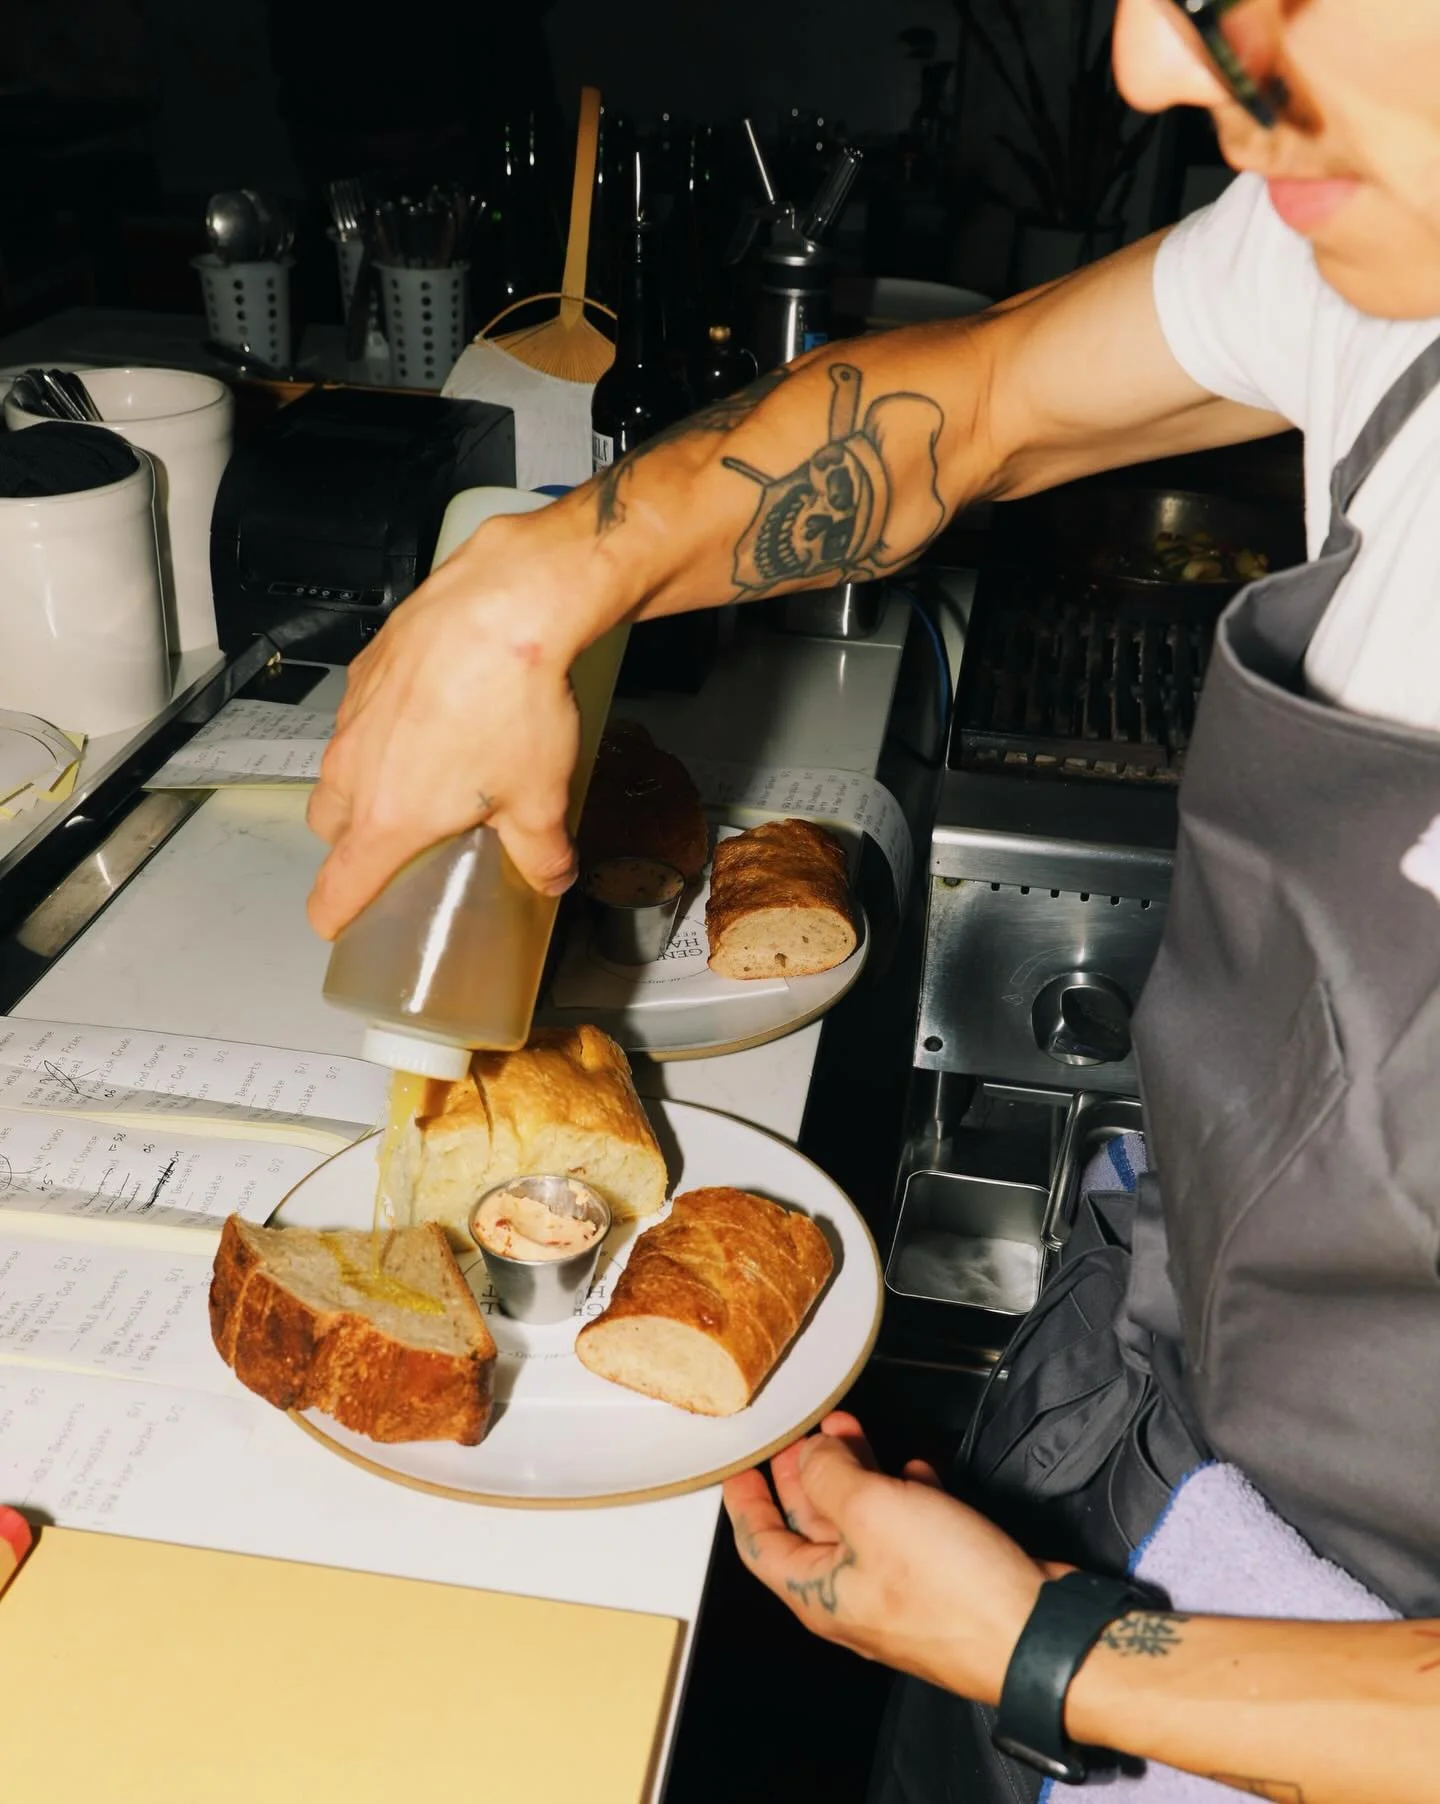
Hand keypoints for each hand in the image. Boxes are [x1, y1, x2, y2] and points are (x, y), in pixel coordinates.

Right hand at [306, 513, 604, 938]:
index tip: (343, 926)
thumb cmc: (514, 705)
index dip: (335, 916)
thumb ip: (542, 855)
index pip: (335, 890)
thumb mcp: (542, 799)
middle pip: (329, 828)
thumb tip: (550, 877)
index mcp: (388, 819)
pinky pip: (359, 715)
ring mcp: (353, 716)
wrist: (505, 606)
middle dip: (355, 843)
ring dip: (367, 782)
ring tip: (423, 775)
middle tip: (402, 842)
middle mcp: (355, 769)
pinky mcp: (365, 670)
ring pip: (340, 768)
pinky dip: (383, 727)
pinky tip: (433, 715)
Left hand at [721, 1412, 1049, 1702]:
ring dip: (856, 1473)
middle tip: (803, 1432)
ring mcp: (899, 1591)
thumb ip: (830, 1476)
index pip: (760, 1543)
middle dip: (806, 1473)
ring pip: (862, 1523)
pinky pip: (908, 1531)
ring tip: (853, 1430)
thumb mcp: (872, 1511)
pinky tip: (915, 1469)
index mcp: (819, 1592)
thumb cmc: (952, 1590)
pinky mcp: (941, 1582)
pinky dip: (904, 1495)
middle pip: (810, 1529)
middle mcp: (853, 1597)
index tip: (740, 1467)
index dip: (745, 1499)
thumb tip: (813, 1456)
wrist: (1034, 1631)